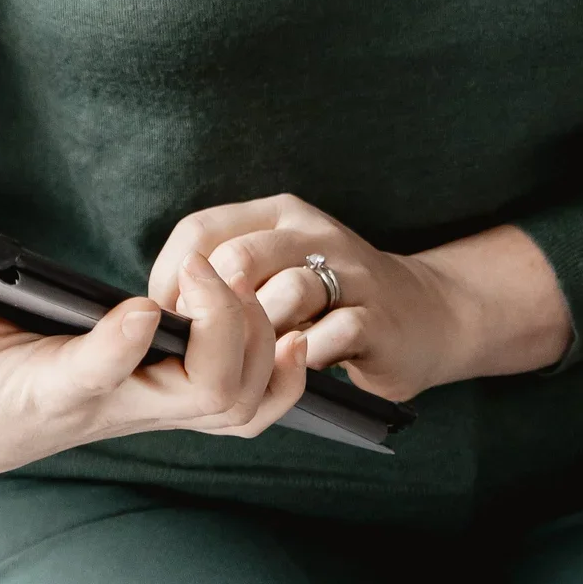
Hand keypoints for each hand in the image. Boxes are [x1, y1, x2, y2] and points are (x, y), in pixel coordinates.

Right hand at [0, 251, 310, 477]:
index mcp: (58, 389)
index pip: (96, 376)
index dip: (120, 346)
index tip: (137, 305)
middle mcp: (120, 407)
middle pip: (203, 390)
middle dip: (222, 325)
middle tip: (203, 266)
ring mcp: (155, 409)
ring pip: (237, 400)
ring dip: (258, 341)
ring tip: (241, 280)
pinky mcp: (176, 401)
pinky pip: (252, 407)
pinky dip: (283, 378)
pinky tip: (291, 335)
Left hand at [147, 194, 465, 403]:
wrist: (424, 314)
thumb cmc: (327, 299)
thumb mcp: (277, 268)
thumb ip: (226, 276)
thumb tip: (158, 312)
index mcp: (278, 215)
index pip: (201, 229)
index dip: (172, 278)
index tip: (169, 321)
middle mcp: (312, 232)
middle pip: (238, 260)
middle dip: (212, 314)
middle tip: (205, 350)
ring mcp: (349, 271)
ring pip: (284, 295)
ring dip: (259, 340)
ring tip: (256, 361)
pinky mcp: (376, 316)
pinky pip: (327, 336)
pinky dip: (303, 359)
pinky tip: (297, 368)